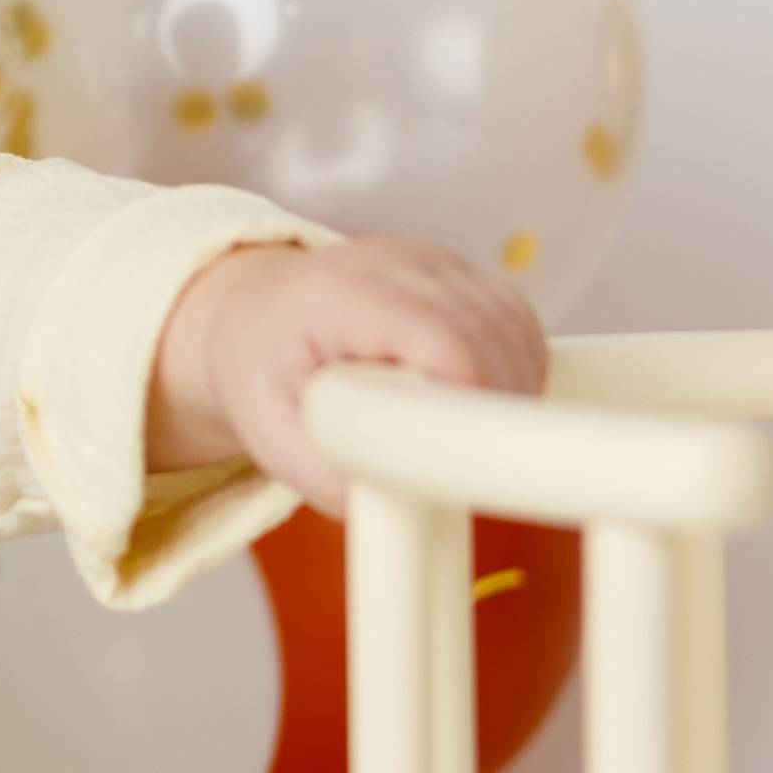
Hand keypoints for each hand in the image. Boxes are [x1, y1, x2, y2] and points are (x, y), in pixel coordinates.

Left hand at [149, 237, 547, 517]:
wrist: (252, 315)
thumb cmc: (260, 369)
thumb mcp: (266, 433)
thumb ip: (323, 476)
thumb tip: (390, 510)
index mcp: (337, 296)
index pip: (434, 332)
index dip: (471, 389)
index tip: (477, 448)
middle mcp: (392, 263)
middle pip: (486, 329)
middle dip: (497, 404)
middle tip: (477, 467)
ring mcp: (432, 262)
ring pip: (513, 322)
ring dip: (516, 387)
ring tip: (479, 441)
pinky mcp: (458, 275)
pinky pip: (516, 318)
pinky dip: (519, 365)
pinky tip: (488, 407)